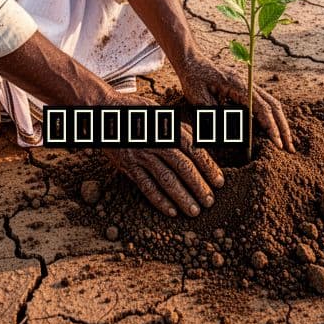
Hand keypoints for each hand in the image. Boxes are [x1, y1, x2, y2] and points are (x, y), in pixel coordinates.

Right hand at [103, 96, 223, 216]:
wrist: (104, 112)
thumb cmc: (136, 112)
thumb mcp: (160, 112)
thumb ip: (178, 128)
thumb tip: (199, 143)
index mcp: (167, 126)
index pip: (193, 149)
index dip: (208, 166)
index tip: (219, 182)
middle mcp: (156, 140)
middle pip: (182, 166)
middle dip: (198, 185)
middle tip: (210, 201)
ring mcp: (141, 154)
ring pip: (165, 179)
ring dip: (182, 197)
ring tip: (194, 211)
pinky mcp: (128, 165)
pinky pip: (146, 186)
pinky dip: (159, 200)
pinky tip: (171, 211)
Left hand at [178, 54, 293, 152]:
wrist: (190, 60)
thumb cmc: (193, 78)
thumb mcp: (199, 99)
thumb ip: (215, 116)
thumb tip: (231, 135)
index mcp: (238, 85)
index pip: (262, 109)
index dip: (271, 128)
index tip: (278, 144)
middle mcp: (247, 83)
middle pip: (273, 106)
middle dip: (283, 128)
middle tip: (289, 149)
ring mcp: (247, 84)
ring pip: (271, 103)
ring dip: (279, 122)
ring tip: (284, 142)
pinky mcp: (244, 87)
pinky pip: (263, 102)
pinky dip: (270, 116)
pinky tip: (271, 129)